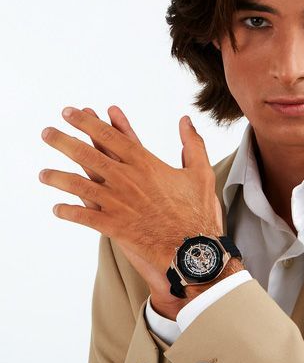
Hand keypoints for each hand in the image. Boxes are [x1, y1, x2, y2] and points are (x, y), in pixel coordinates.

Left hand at [39, 105, 224, 306]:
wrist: (193, 249)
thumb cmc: (199, 211)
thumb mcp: (201, 172)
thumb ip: (192, 144)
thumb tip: (186, 121)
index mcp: (145, 163)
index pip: (110, 136)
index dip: (87, 123)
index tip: (72, 113)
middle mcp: (127, 180)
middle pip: (87, 155)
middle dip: (64, 142)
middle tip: (47, 133)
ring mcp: (118, 203)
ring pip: (79, 185)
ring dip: (58, 178)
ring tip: (43, 173)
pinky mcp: (114, 226)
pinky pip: (84, 218)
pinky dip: (69, 212)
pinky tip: (58, 209)